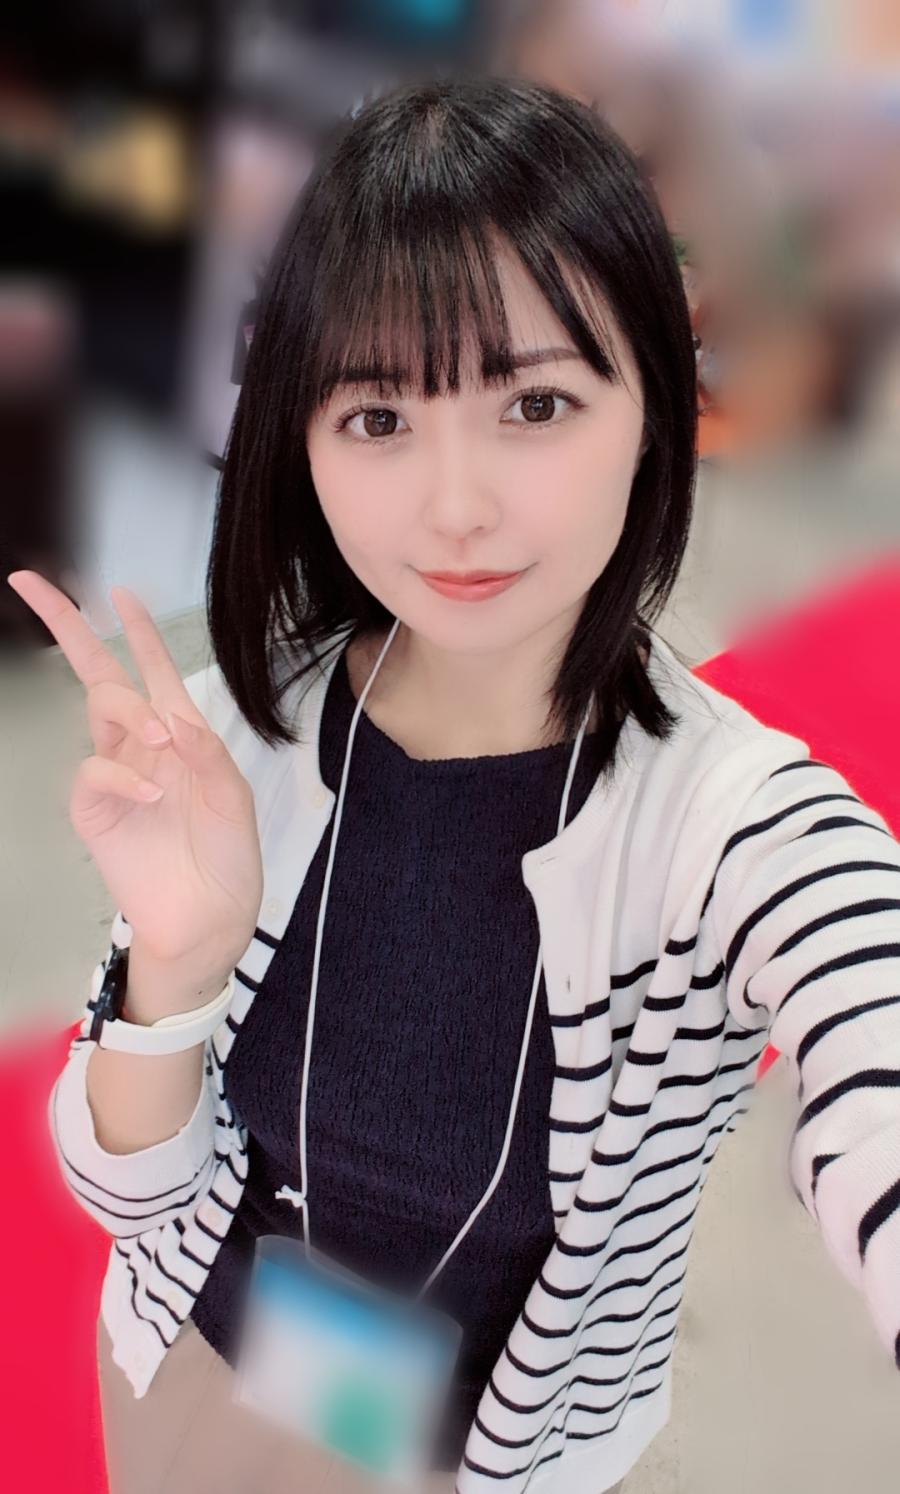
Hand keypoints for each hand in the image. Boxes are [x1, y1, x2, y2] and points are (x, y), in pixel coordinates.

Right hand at [7, 571, 262, 1003]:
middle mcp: (142, 748)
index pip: (152, 670)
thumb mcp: (234, 800)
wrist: (210, 920)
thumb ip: (208, 754)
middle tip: (33, 586)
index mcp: (181, 737)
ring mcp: (116, 777)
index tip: (119, 590)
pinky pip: (93, 772)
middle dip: (69, 628)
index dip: (136, 630)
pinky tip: (150, 795)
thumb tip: (170, 716)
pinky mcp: (95, 812)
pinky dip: (120, 776)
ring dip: (126, 711)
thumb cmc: (227, 860)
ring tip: (160, 741)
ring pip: (99, 711)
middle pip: (100, 675)